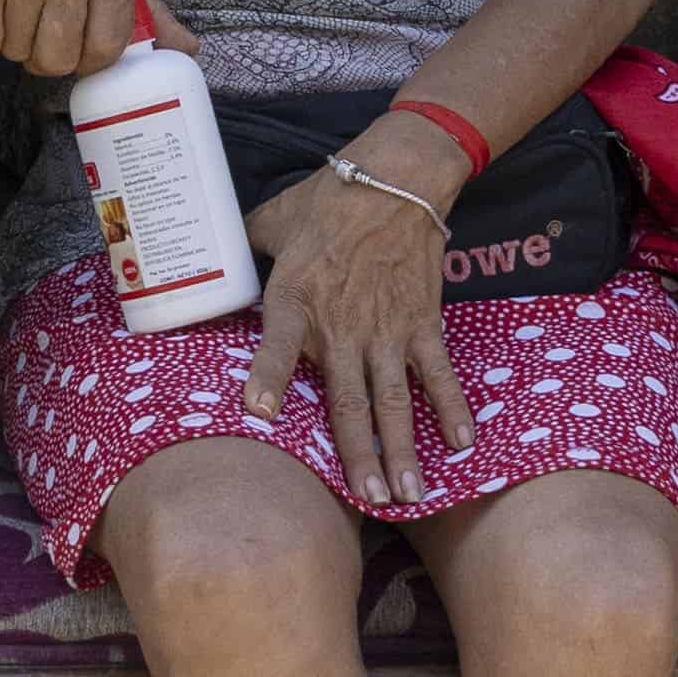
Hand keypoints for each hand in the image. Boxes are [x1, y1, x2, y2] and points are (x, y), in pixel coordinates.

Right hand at [0, 0, 139, 75]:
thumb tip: (189, 48)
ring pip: (17, 53)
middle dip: (40, 54)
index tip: (72, 45)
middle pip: (60, 59)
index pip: (109, 47)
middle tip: (32, 22)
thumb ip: (143, 8)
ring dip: (7, 40)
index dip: (85, 59)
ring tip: (9, 2)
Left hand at [242, 159, 471, 508]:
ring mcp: (387, 329)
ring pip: (395, 401)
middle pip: (349, 401)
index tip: (258, 414)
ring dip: (403, 450)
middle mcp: (342, 324)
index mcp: (295, 299)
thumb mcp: (271, 221)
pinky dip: (452, 408)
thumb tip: (216, 266)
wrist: (396, 176)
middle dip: (358, 455)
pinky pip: (438, 373)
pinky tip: (461, 445)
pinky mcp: (422, 322)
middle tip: (366, 500)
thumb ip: (245, 252)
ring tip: (408, 494)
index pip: (275, 344)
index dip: (266, 378)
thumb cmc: (328, 199)